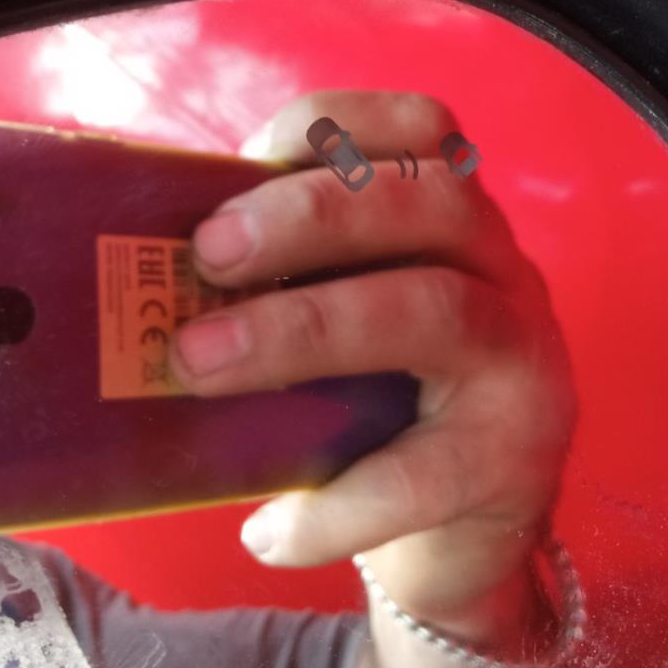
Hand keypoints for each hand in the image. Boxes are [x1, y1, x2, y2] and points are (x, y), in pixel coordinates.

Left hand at [169, 90, 577, 667]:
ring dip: (305, 330)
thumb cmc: (381, 409)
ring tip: (199, 365)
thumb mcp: (346, 322)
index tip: (244, 157)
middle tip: (207, 254)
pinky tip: (269, 530)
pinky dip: (335, 504)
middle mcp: (504, 272)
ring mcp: (522, 362)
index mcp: (455, 221)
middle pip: (431, 200)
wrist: (469, 541)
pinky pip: (424, 474)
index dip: (334, 125)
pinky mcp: (515, 459)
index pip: (421, 129)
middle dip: (311, 213)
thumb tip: (145, 270)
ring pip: (436, 310)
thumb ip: (286, 282)